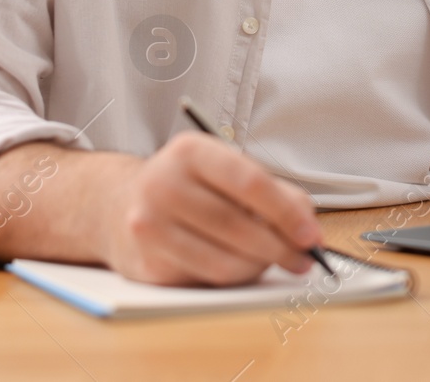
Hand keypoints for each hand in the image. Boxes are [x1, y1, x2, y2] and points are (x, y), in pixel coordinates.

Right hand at [99, 132, 322, 285]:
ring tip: (274, 260)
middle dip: (280, 247)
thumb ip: (272, 190)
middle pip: (238, 225)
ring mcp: (149, 225)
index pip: (249, 182)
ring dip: (260, 266)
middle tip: (304, 258)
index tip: (310, 234)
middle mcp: (163, 184)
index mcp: (190, 151)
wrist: (119, 204)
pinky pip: (206, 278)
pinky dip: (235, 277)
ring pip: (224, 260)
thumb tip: (307, 226)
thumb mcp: (225, 170)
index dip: (286, 212)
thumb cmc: (187, 186)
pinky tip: (243, 266)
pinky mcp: (146, 262)